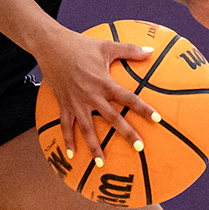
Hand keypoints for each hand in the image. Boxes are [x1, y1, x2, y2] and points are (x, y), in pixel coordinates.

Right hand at [34, 27, 158, 164]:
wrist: (51, 46)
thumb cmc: (81, 44)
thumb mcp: (107, 45)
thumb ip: (130, 50)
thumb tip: (151, 51)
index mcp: (105, 83)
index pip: (128, 98)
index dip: (143, 109)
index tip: (157, 119)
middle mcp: (92, 96)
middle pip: (112, 118)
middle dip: (126, 134)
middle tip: (139, 148)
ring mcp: (76, 103)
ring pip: (87, 129)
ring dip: (94, 147)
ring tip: (101, 164)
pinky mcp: (64, 104)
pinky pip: (65, 126)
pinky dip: (68, 141)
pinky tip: (72, 156)